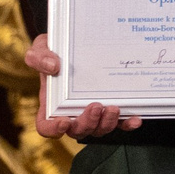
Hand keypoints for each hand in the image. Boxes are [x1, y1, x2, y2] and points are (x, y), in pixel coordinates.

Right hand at [25, 33, 140, 139]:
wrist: (77, 43)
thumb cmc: (55, 50)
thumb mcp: (41, 48)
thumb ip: (39, 57)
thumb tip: (53, 67)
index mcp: (51, 103)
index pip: (47, 126)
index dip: (54, 129)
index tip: (64, 122)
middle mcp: (72, 112)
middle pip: (77, 130)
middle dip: (87, 123)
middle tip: (96, 106)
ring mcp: (93, 112)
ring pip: (99, 129)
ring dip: (107, 124)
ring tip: (113, 108)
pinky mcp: (111, 108)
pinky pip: (120, 123)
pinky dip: (127, 124)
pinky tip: (135, 118)